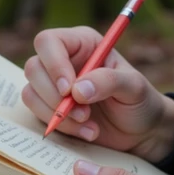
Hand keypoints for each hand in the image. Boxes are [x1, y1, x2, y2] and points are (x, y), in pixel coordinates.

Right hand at [22, 26, 173, 163]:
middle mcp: (63, 60)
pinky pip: (37, 115)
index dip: (54, 64)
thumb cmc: (140, 101)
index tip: (69, 90)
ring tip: (89, 124)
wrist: (142, 131)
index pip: (49, 42)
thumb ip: (109, 82)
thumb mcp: (134, 87)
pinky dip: (61, 127)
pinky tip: (87, 132)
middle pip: (34, 68)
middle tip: (84, 113)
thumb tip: (76, 91)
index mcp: (83, 43)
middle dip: (56, 96)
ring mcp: (53, 85)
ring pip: (31, 93)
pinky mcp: (50, 108)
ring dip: (57, 114)